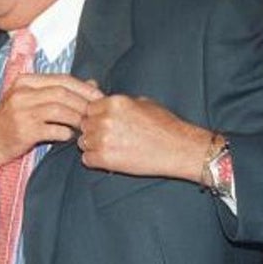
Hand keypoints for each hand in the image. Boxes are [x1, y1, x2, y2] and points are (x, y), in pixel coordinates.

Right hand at [0, 74, 102, 189]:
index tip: (100, 97)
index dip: (84, 88)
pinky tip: (69, 136)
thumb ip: (59, 91)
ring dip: (77, 118)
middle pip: (62, 93)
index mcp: (26, 81)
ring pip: (59, 110)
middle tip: (97, 113)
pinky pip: (52, 130)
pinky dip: (64, 133)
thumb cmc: (13, 121)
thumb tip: (92, 84)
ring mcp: (22, 112)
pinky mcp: (24, 131)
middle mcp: (22, 93)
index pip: (62, 79)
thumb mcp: (32, 100)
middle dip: (84, 103)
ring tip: (86, 126)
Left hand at [78, 95, 215, 180]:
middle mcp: (105, 118)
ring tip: (112, 149)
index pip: (89, 108)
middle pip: (84, 125)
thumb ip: (119, 104)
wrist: (179, 148)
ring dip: (93, 146)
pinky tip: (110, 159)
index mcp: (114, 102)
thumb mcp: (143, 103)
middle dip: (93, 131)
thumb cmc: (165, 126)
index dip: (96, 117)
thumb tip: (105, 104)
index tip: (105, 124)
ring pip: (83, 142)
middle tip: (110, 139)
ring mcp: (103, 139)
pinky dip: (96, 161)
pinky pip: (87, 159)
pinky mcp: (105, 159)